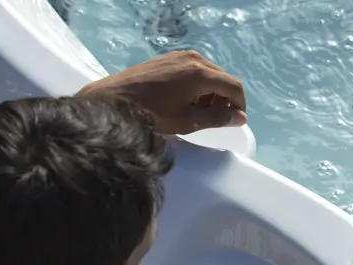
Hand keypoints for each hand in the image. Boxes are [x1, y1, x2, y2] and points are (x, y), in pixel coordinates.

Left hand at [77, 50, 246, 134]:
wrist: (112, 101)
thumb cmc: (150, 115)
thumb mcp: (187, 121)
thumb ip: (218, 118)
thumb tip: (240, 117)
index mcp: (200, 73)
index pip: (234, 86)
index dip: (239, 105)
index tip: (236, 120)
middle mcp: (193, 58)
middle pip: (222, 78)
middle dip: (224, 99)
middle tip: (215, 120)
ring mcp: (179, 55)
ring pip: (208, 73)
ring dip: (211, 93)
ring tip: (198, 113)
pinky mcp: (168, 58)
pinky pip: (193, 70)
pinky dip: (197, 86)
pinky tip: (185, 101)